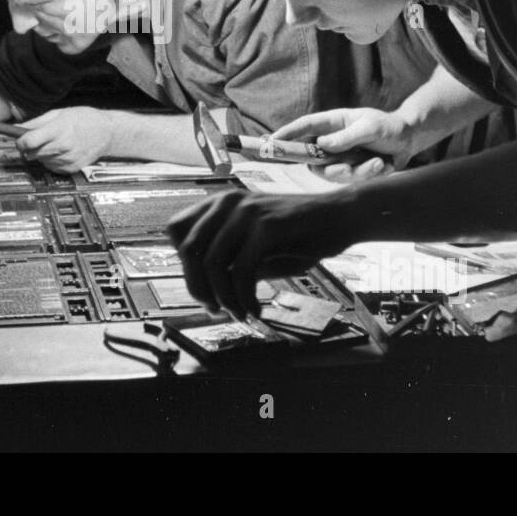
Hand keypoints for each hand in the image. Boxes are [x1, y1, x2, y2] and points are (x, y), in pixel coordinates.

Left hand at [15, 107, 113, 172]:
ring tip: (53, 142)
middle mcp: (62, 146)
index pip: (29, 141)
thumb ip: (38, 122)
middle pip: (32, 153)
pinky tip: (60, 150)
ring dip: (41, 153)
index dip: (20, 141)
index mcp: (58, 130)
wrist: (108, 132)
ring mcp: (67, 159)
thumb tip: (19, 127)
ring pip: (41, 161)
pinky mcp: (71, 168)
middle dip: (29, 147)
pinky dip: (51, 160)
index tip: (18, 140)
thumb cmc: (85, 119)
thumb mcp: (60, 113)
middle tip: (35, 140)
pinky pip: (51, 167)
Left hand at [166, 189, 356, 319]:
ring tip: (240, 313)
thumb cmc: (302, 234)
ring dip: (224, 298)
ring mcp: (246, 211)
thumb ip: (231, 260)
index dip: (182, 264)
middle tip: (217, 310)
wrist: (342, 218)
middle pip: (188, 251)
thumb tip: (207, 294)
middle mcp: (227, 202)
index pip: (174, 230)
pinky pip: (241, 271)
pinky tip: (255, 310)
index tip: (203, 290)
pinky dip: (244, 299)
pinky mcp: (266, 226)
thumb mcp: (258, 246)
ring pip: (213, 264)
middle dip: (198, 288)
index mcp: (220, 203)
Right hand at [271, 107, 412, 182]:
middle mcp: (332, 141)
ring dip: (358, 171)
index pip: (305, 126)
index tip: (272, 141)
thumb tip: (321, 144)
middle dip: (327, 167)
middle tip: (345, 168)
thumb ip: (346, 137)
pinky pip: (352, 180)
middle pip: (312, 158)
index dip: (288, 133)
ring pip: (334, 174)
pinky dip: (369, 174)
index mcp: (333, 123)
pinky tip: (384, 164)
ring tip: (378, 162)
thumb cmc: (388, 127)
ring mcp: (341, 157)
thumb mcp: (370, 128)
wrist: (409, 141)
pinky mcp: (351, 171)